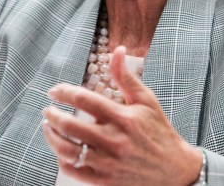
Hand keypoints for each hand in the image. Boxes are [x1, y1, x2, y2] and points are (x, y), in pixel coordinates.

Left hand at [42, 46, 201, 185]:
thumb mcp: (146, 100)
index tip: (54, 91)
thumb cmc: (159, 131)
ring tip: (48, 128)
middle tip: (48, 110)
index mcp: (123, 117)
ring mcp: (108, 162)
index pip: (84, 99)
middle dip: (52, 115)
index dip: (63, 92)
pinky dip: (62, 159)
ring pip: (67, 150)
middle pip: (70, 125)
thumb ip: (126, 76)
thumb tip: (118, 50)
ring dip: (52, 137)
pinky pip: (74, 170)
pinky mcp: (105, 180)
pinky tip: (61, 150)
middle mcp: (114, 140)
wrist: (175, 170)